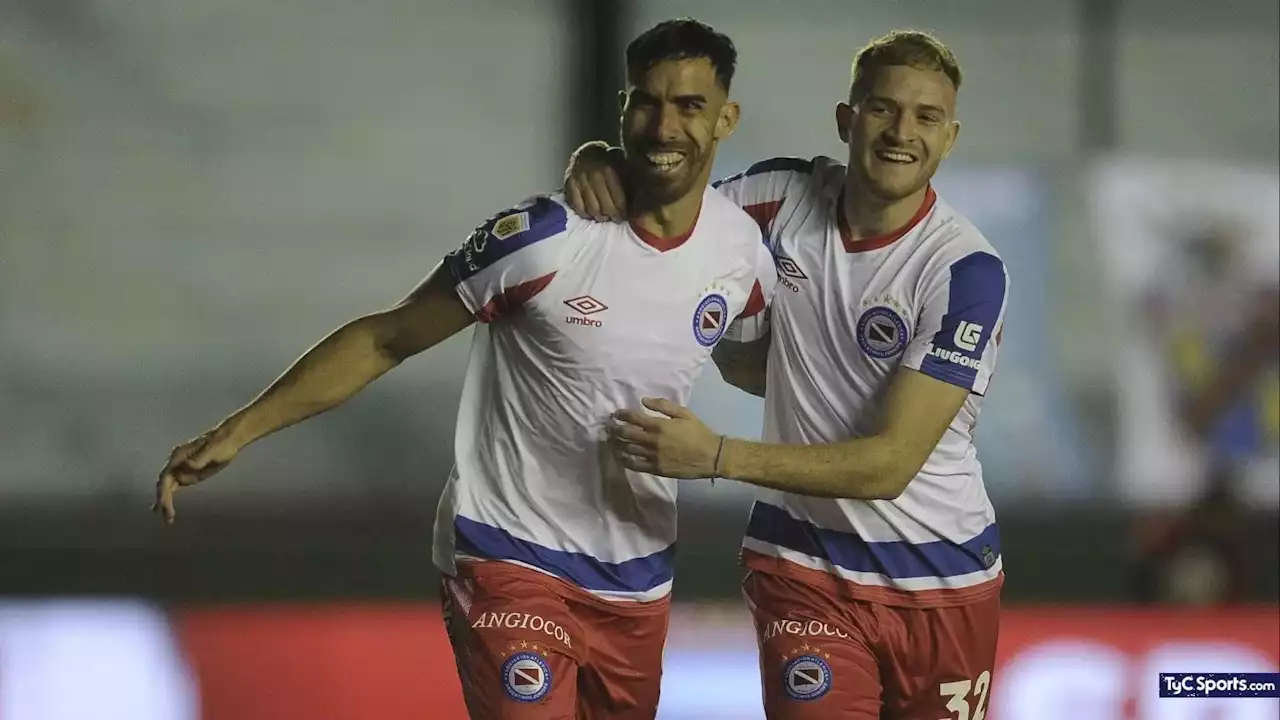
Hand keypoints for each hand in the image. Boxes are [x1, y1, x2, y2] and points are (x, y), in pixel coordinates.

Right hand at [153, 425, 240, 523]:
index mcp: (179, 457)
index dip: (164, 493)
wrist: (229, 439)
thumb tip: (188, 465)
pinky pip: (175, 487)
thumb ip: (200, 458)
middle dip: (164, 502)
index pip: (166, 478)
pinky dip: (169, 498)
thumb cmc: (222, 444)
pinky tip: (166, 508)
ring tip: (166, 519)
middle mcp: (176, 464)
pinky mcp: (189, 474)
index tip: (165, 506)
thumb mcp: (213, 450)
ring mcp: (181, 469)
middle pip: (164, 485)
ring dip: (165, 502)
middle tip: (168, 519)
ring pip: (167, 488)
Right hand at [564, 142, 627, 220]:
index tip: (625, 216)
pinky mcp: (569, 185)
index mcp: (609, 170)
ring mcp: (580, 180)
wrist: (587, 153)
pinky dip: (585, 214)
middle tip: (616, 219)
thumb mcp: (623, 166)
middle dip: (612, 216)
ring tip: (604, 217)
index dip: (623, 212)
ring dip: (599, 217)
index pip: (618, 200)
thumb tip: (640, 201)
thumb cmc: (610, 163)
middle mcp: (593, 175)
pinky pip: (577, 207)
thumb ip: (630, 181)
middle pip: (605, 207)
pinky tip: (591, 214)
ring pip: (591, 209)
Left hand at [607, 398, 721, 478]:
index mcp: (659, 425)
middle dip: (615, 429)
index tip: (616, 414)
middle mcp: (652, 441)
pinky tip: (622, 457)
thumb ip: (663, 405)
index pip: (633, 418)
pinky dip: (626, 460)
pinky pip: (636, 466)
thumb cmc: (698, 432)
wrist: (711, 456)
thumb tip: (643, 400)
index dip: (621, 415)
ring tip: (612, 441)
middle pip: (626, 434)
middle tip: (609, 427)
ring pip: (628, 450)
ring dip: (617, 444)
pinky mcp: (656, 469)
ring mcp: (653, 456)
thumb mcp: (684, 413)